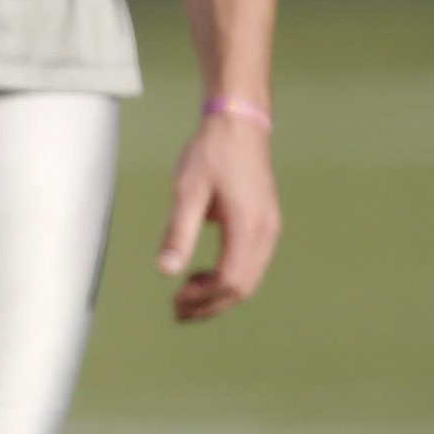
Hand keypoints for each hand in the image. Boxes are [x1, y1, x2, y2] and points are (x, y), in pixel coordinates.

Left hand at [156, 110, 278, 322]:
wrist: (239, 123)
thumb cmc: (212, 152)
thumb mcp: (188, 190)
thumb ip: (178, 232)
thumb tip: (165, 270)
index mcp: (248, 225)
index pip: (230, 280)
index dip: (202, 298)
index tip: (174, 300)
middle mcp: (265, 231)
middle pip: (242, 287)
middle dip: (210, 304)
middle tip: (177, 310)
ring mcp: (268, 228)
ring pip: (249, 278)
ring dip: (219, 294)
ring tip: (186, 298)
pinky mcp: (264, 223)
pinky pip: (251, 263)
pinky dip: (228, 278)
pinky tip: (202, 275)